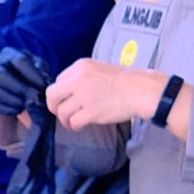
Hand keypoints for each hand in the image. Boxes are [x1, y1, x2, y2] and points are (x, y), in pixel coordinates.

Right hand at [0, 48, 56, 118]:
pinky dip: (6, 109)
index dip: (32, 75)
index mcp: (10, 54)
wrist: (19, 86)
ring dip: (13, 100)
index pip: (19, 61)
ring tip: (27, 105)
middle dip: (19, 88)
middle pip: (0, 74)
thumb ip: (42, 69)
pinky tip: (19, 110)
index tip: (43, 86)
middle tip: (33, 97)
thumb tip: (43, 78)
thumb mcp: (39, 67)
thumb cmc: (32, 73)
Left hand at [45, 58, 160, 129]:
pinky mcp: (91, 111)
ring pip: (61, 111)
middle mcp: (78, 79)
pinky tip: (80, 126)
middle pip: (52, 95)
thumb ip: (84, 76)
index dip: (62, 93)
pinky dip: (74, 126)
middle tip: (62, 113)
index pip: (58, 80)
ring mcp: (84, 96)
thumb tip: (72, 91)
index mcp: (81, 66)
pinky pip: (73, 122)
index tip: (68, 100)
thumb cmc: (126, 80)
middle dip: (54, 106)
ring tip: (72, 123)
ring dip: (65, 119)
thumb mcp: (100, 69)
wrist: (141, 90)